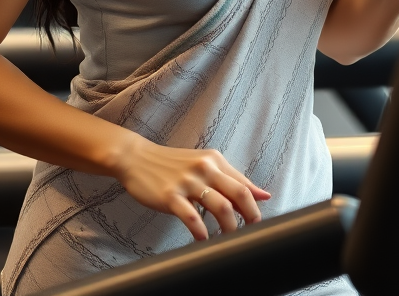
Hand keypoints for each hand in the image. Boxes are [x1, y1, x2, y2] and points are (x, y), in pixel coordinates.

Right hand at [114, 136, 268, 240]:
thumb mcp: (203, 164)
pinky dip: (202, 232)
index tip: (257, 224)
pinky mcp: (170, 195)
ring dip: (229, 229)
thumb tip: (263, 194)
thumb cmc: (170, 164)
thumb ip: (232, 178)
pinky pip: (192, 218)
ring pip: (221, 207)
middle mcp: (204, 168)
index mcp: (214, 160)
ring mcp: (187, 182)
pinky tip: (202, 239)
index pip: (244, 185)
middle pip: (239, 195)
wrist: (135, 158)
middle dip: (250, 219)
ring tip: (227, 239)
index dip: (255, 208)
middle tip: (249, 235)